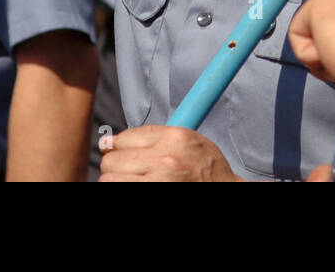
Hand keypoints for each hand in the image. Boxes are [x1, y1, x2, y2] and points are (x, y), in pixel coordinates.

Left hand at [98, 125, 241, 181]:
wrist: (225, 192)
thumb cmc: (208, 170)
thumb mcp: (190, 141)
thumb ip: (155, 137)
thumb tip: (110, 142)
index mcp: (174, 138)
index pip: (124, 138)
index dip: (118, 147)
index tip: (119, 154)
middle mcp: (165, 160)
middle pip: (111, 160)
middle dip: (114, 167)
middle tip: (124, 173)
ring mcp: (159, 182)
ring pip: (109, 180)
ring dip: (115, 182)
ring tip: (130, 182)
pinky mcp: (155, 197)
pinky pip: (118, 190)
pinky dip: (122, 188)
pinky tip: (134, 187)